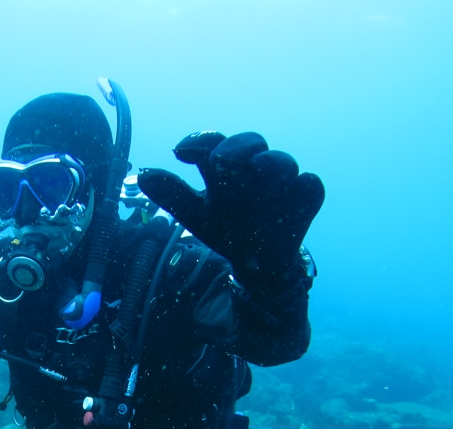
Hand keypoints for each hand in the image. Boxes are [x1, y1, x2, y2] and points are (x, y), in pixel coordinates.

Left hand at [138, 132, 323, 288]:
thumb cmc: (226, 228)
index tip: (180, 152)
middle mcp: (254, 166)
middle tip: (220, 160)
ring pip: (282, 160)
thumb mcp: (195, 214)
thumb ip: (172, 194)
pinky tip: (293, 191)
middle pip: (250, 142)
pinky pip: (310, 184)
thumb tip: (142, 175)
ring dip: (271, 161)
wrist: (256, 261)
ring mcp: (283, 180)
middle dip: (236, 147)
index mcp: (225, 165)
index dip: (198, 142)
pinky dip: (303, 185)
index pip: (212, 142)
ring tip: (257, 169)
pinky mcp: (307, 196)